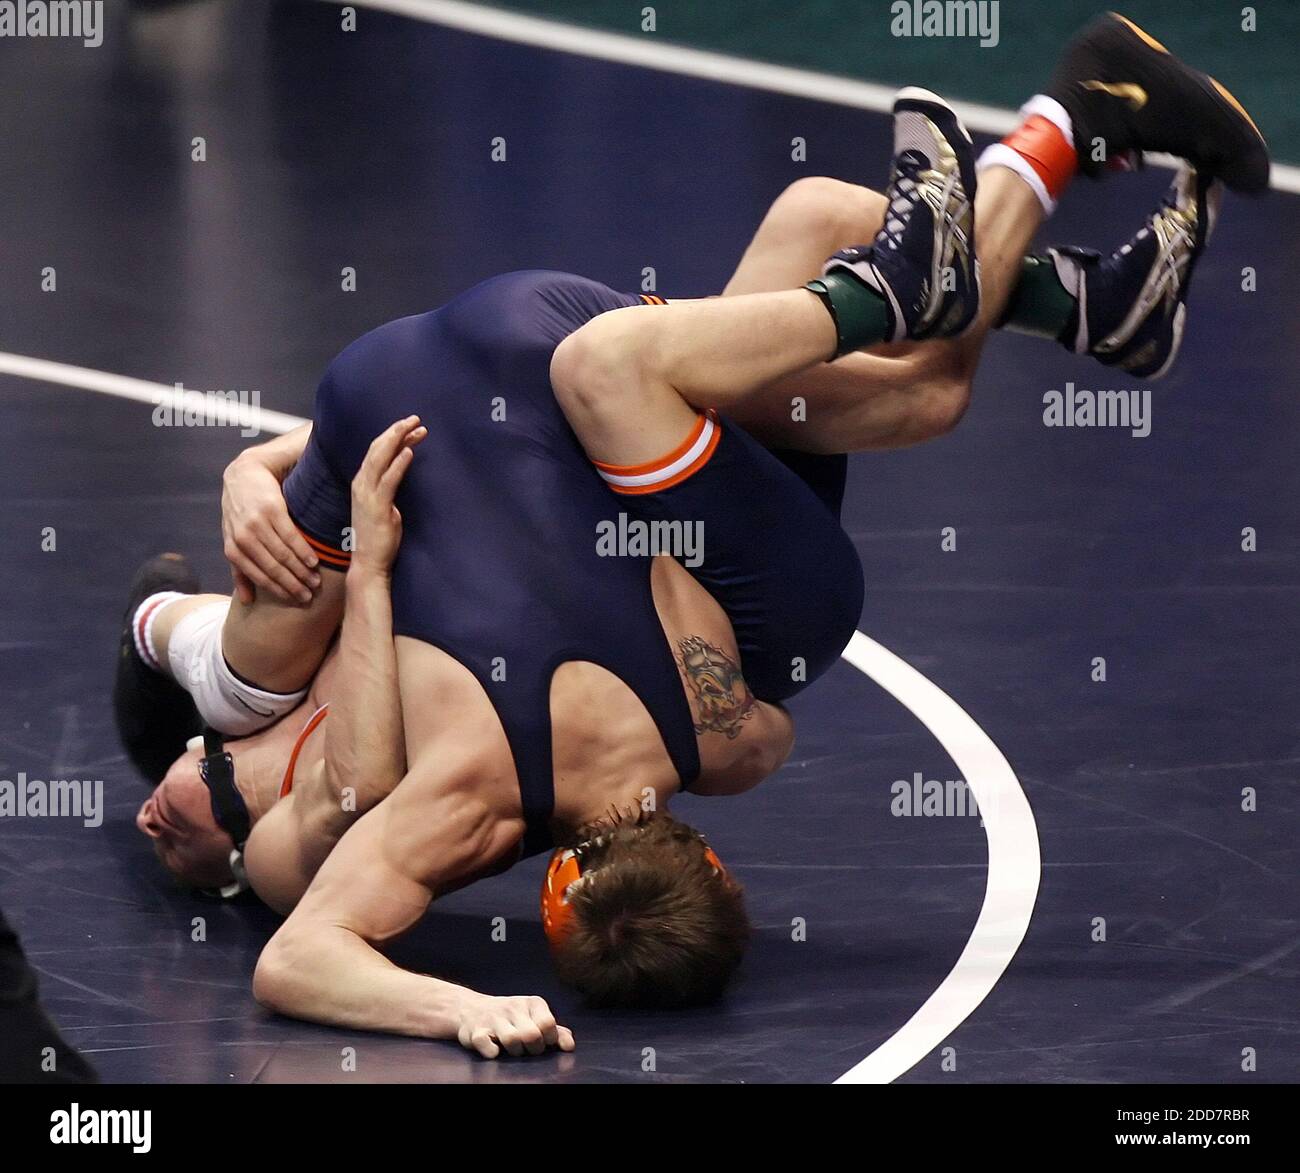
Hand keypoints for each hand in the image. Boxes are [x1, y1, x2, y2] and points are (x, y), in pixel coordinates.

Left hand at [221, 452, 321, 603]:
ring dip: (301, 571)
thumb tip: (247, 601)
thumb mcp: (234, 539)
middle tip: (310, 595)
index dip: (280, 590)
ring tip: (315, 580)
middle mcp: (243, 538)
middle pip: (272, 568)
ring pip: (282, 554)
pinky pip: (290, 536)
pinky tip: (314, 561)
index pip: (259, 576)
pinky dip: (303, 551)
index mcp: (233, 549)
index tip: (297, 599)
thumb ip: (240, 569)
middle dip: (293, 584)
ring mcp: (256, 524)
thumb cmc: (242, 510)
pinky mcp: (271, 510)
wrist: (246, 473)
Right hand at [349, 416, 426, 575]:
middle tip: (416, 419)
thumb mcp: (385, 505)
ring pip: (381, 458)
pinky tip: (409, 451)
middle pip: (378, 448)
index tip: (412, 426)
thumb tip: (401, 471)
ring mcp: (367, 494)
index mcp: (363, 482)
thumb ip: (389, 487)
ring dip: (399, 440)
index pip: (377, 451)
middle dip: (397, 431)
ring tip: (416, 428)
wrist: (368, 563)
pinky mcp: (378, 507)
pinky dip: (398, 464)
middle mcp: (361, 484)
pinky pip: (388, 480)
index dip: (393, 435)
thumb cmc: (378, 536)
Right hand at [454, 992, 575, 1058]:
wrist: (470, 1009)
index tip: (543, 1041)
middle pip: (532, 1035)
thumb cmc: (510, 1018)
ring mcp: (493, 1018)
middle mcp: (513, 1007)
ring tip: (513, 1049)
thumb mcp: (534, 1018)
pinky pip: (487, 1045)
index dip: (548, 1039)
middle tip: (528, 1048)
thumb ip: (555, 1031)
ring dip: (515, 1052)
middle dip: (533, 1049)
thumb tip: (570, 1046)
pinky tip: (494, 1050)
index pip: (548, 1024)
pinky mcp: (476, 1031)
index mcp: (532, 1003)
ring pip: (512, 1040)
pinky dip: (492, 1052)